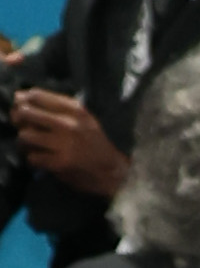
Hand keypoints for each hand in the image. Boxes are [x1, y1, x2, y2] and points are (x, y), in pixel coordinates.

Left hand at [8, 85, 123, 198]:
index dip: (23, 101)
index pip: (36, 95)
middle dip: (19, 120)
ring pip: (26, 136)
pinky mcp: (60, 163)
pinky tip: (41, 159)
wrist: (113, 171)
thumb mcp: (83, 118)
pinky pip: (32, 157)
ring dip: (24, 142)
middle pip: (27, 113)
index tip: (22, 108)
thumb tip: (22, 98)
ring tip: (32, 146)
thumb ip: (57, 107)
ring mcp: (64, 144)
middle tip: (23, 127)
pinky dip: (33, 159)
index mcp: (74, 109)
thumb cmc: (94, 143)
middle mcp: (68, 124)